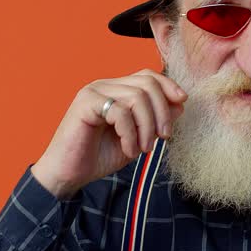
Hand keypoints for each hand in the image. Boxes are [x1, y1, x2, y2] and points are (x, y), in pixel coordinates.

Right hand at [31, 69, 186, 198]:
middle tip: (164, 137)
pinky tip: (128, 150)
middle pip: (146, 83)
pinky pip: (120, 111)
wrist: (67, 175)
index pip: (147, 76)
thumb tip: (179, 104)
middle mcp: (104, 86)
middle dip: (161, 111)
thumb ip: (154, 121)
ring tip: (143, 149)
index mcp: (115, 90)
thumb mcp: (136, 139)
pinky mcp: (85, 104)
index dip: (168, 85)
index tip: (182, 102)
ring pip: (136, 97)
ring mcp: (93, 92)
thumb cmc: (97, 157)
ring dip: (147, 127)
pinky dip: (130, 134)